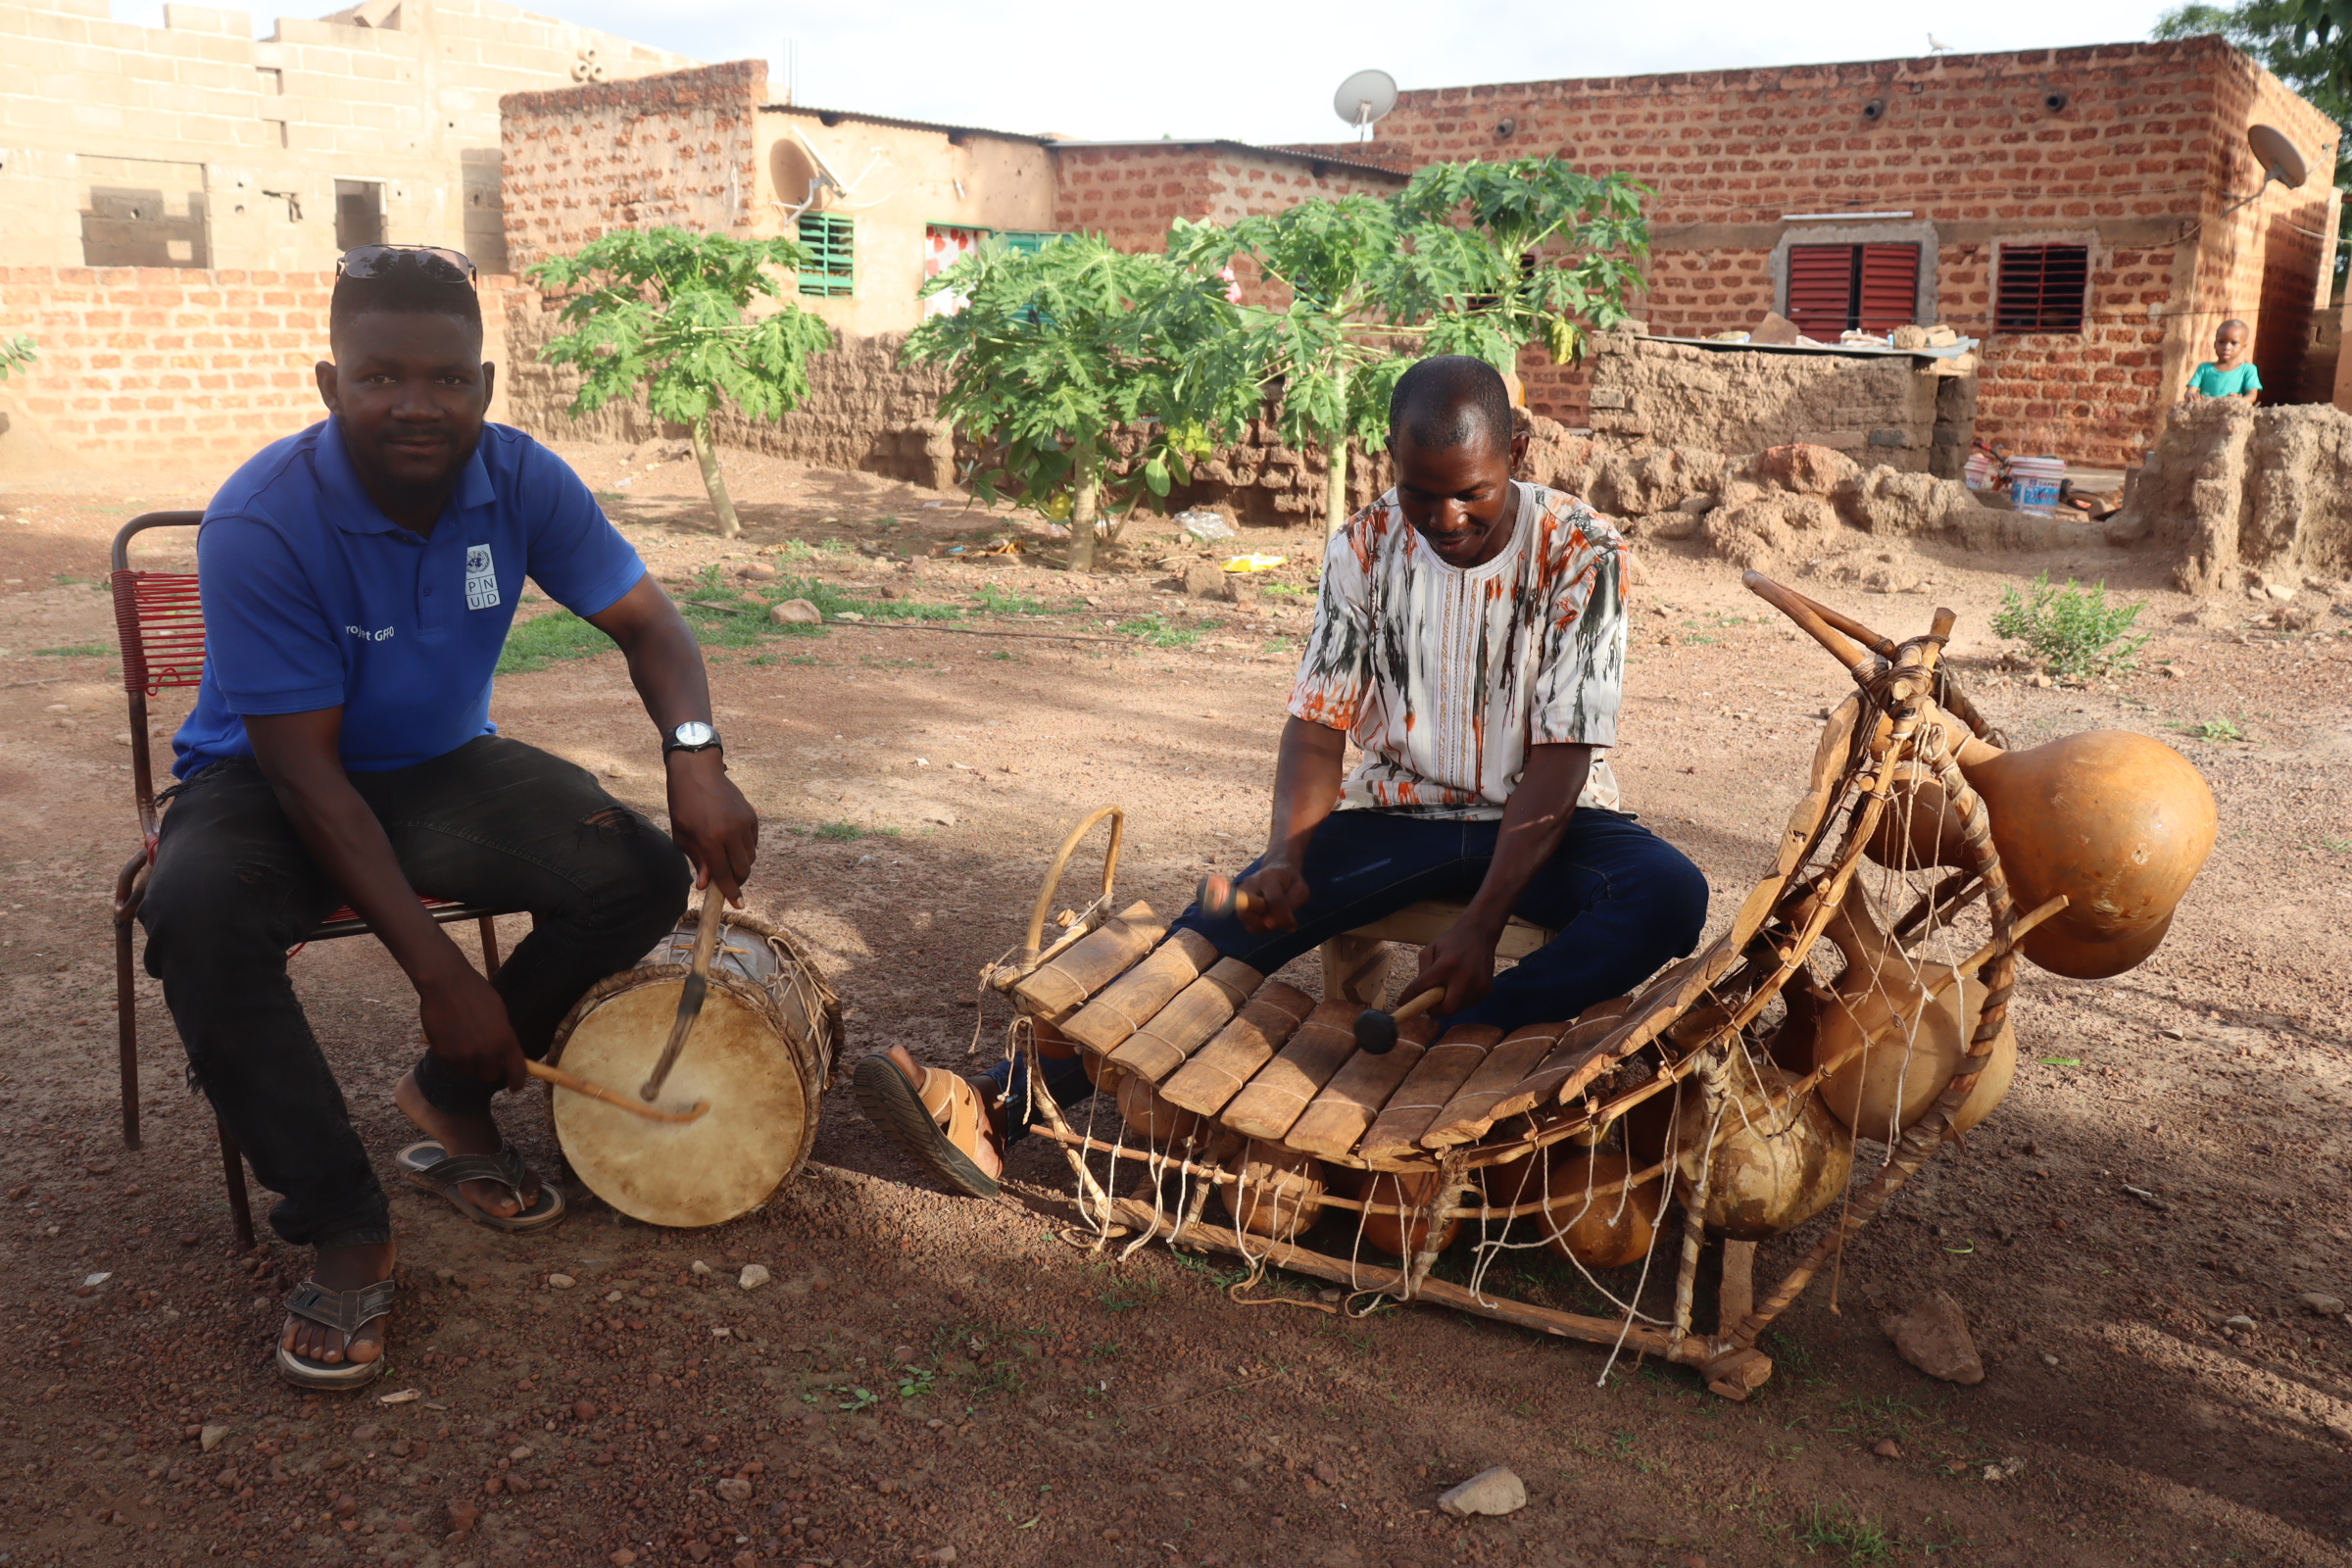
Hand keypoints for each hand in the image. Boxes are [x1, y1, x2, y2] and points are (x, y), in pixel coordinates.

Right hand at [417, 967, 525, 1091]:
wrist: (446, 983)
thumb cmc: (475, 993)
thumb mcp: (499, 1015)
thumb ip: (502, 1037)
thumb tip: (504, 1056)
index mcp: (505, 1041)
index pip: (517, 1071)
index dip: (517, 1082)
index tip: (515, 1087)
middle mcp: (486, 1052)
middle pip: (490, 1076)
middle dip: (488, 1069)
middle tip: (483, 1055)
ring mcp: (464, 1056)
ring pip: (469, 1071)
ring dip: (468, 1062)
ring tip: (464, 1039)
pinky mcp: (445, 1055)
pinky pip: (452, 1065)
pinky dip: (452, 1056)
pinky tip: (451, 1036)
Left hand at [666, 750, 758, 901]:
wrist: (697, 771)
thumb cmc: (683, 804)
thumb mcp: (682, 835)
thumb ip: (696, 860)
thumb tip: (705, 884)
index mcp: (709, 839)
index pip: (723, 873)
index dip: (730, 892)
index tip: (738, 903)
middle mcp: (730, 832)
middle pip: (742, 869)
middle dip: (737, 880)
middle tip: (728, 882)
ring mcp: (744, 823)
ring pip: (750, 857)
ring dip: (741, 865)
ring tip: (727, 860)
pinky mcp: (751, 816)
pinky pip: (753, 842)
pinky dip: (745, 849)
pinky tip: (732, 843)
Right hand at [1235, 861, 1310, 933]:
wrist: (1277, 869)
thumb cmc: (1291, 882)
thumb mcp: (1300, 891)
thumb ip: (1291, 905)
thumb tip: (1277, 925)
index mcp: (1269, 877)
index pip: (1273, 900)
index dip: (1282, 917)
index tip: (1292, 925)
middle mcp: (1250, 883)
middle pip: (1247, 912)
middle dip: (1264, 924)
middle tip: (1279, 922)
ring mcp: (1240, 892)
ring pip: (1245, 919)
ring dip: (1262, 926)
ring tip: (1275, 919)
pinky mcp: (1237, 900)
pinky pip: (1246, 921)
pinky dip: (1258, 926)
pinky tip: (1268, 918)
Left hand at [1410, 914, 1504, 1016]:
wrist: (1480, 933)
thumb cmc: (1452, 941)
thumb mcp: (1430, 949)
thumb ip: (1422, 972)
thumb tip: (1417, 994)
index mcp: (1447, 965)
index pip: (1424, 987)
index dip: (1411, 997)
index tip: (1402, 1003)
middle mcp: (1465, 977)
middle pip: (1446, 1009)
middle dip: (1434, 1009)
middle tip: (1429, 1003)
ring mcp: (1479, 985)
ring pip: (1457, 1008)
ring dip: (1447, 1004)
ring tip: (1445, 990)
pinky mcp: (1487, 989)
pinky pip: (1468, 1003)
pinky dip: (1460, 1000)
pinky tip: (1459, 987)